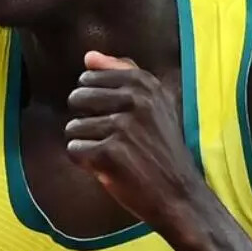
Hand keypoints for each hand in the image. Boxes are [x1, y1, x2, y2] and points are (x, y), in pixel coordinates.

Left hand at [65, 51, 204, 228]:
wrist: (178, 194)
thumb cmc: (162, 149)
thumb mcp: (155, 104)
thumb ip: (123, 74)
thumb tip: (89, 56)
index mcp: (145, 83)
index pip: (90, 76)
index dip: (93, 100)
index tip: (113, 116)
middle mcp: (135, 100)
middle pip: (77, 98)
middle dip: (86, 121)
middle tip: (111, 138)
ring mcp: (123, 126)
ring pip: (73, 127)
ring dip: (86, 144)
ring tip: (112, 155)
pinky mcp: (110, 152)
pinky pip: (74, 150)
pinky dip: (85, 163)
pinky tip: (106, 168)